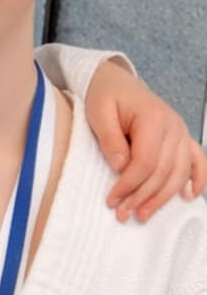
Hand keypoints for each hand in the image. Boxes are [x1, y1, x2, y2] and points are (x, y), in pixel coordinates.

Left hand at [86, 61, 206, 220]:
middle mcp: (174, 126)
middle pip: (163, 171)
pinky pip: (197, 159)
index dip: (129, 185)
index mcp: (153, 119)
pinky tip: (190, 196)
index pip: (145, 162)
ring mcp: (180, 132)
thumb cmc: (105, 95)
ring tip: (144, 214)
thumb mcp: (98, 113)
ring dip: (163, 196)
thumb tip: (121, 167)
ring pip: (179, 171)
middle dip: (142, 196)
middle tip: (123, 214)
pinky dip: (197, 178)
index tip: (112, 200)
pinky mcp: (181, 136)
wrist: (115, 80)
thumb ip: (110, 140)